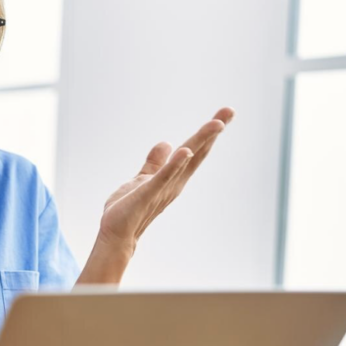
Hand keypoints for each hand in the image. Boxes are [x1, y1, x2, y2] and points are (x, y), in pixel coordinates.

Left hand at [78, 107, 234, 284]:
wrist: (116, 234)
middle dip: (212, 132)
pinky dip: (174, 164)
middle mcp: (174, 183)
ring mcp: (163, 189)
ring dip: (200, 142)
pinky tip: (184, 150)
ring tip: (216, 124)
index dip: (208, 133)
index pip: (194, 150)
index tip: (225, 114)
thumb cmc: (128, 210)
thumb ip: (155, 163)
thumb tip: (166, 143)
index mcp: (173, 177)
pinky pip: (163, 177)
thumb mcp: (143, 179)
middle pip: (197, 152)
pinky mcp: (148, 194)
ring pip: (186, 161)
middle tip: (229, 111)